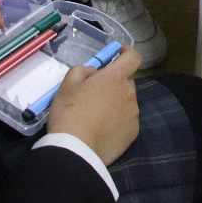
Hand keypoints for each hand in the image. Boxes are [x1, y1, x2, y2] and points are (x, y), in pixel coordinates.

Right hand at [48, 48, 141, 164]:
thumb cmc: (69, 112)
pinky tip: (103, 130)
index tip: (119, 54)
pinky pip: (127, 120)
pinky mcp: (133, 132)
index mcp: (115, 78)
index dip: (127, 53)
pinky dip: (118, 121)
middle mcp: (129, 93)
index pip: (132, 58)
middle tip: (96, 94)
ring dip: (116, 103)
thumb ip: (83, 70)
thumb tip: (94, 72)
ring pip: (127, 102)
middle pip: (127, 82)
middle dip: (115, 84)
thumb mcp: (67, 84)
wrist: (75, 149)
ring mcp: (133, 114)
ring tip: (97, 116)